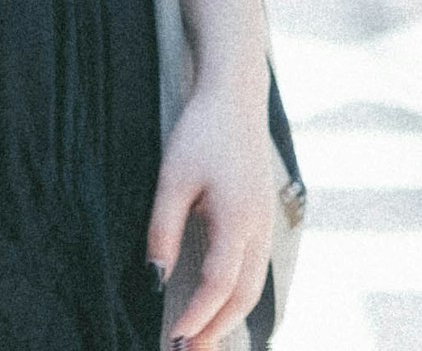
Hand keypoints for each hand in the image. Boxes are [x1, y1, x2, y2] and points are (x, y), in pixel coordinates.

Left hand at [146, 81, 285, 347]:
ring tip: (202, 339)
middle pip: (243, 295)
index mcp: (239, 219)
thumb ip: (163, 230)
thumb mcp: (173, 177)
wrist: (235, 95)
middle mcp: (260, 227)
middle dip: (217, 328)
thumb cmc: (202, 131)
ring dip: (229, 315)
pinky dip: (238, 295)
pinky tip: (219, 304)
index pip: (219, 284)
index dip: (198, 315)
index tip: (176, 339)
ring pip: (252, 285)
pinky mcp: (262, 216)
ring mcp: (265, 222)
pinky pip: (254, 268)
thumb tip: (155, 277)